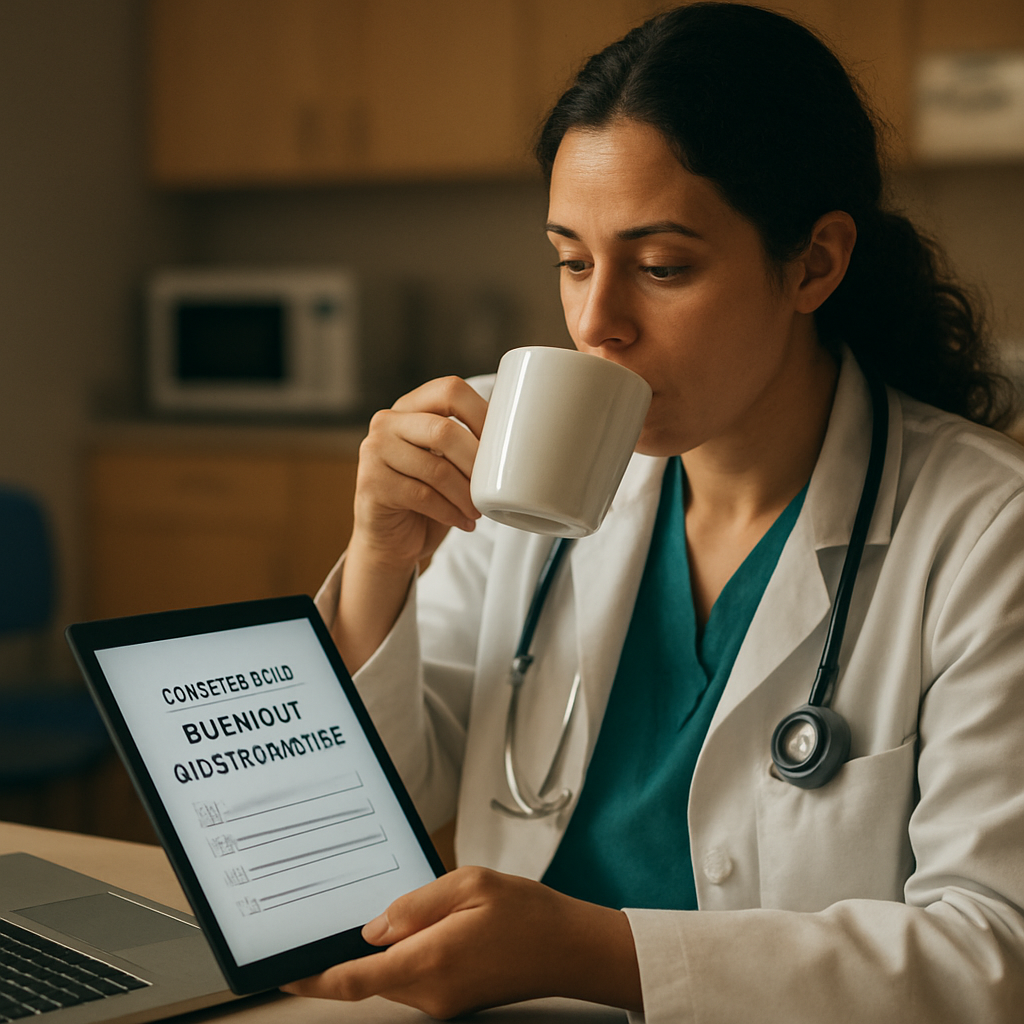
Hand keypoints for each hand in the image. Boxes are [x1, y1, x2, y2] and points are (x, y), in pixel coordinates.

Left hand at [281, 867, 642, 1019]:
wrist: (570, 949)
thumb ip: (415, 905)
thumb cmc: (529, 914)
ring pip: (392, 976)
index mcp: (431, 960)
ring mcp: (443, 1001)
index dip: (315, 981)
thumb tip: (374, 928)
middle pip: (370, 977)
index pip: (355, 980)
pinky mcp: (454, 1000)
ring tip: (418, 911)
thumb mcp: (470, 884)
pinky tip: (432, 926)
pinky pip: (414, 978)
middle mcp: (432, 991)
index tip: (286, 976)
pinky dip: (408, 955)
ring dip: (386, 950)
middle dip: (352, 954)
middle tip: (345, 918)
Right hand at [335, 376, 487, 669]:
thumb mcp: (446, 461)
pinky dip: (451, 512)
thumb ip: (467, 441)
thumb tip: (526, 433)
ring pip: (435, 468)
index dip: (482, 414)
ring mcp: (374, 452)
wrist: (390, 539)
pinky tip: (464, 521)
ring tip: (480, 510)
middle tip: (492, 486)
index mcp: (410, 407)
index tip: (502, 444)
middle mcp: (387, 422)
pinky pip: (422, 496)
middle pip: (443, 430)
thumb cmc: (428, 496)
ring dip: (466, 494)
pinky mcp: (371, 485)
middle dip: (476, 461)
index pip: (450, 390)